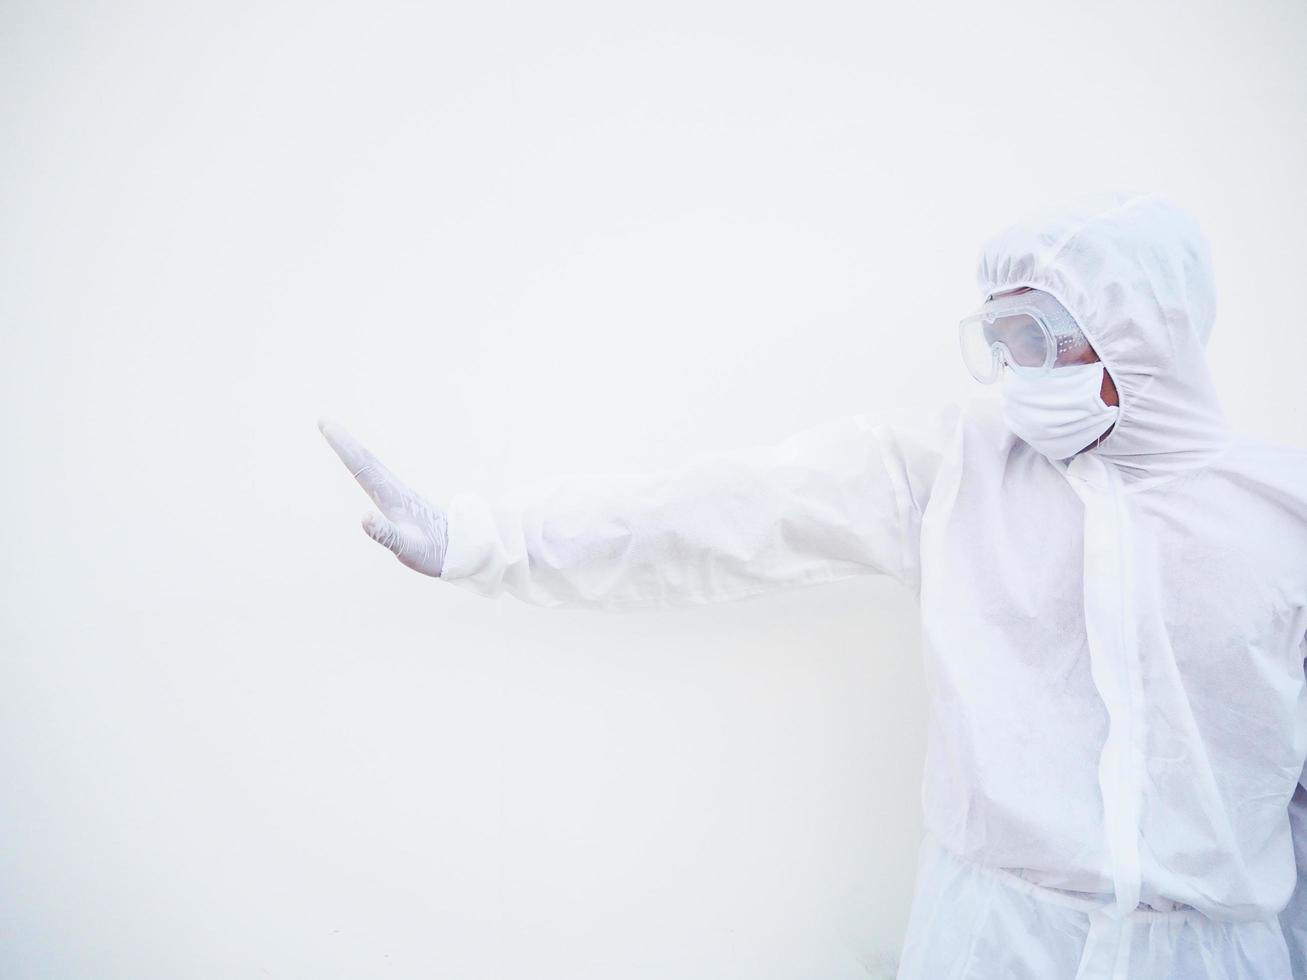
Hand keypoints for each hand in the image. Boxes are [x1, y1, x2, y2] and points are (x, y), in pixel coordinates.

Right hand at [318, 418, 447, 576]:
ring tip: (338, 437)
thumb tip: (363, 517)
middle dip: (344, 442)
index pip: (363, 467)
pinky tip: (363, 467)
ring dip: (354, 451)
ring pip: (373, 467)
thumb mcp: (409, 548)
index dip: (344, 447)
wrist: (465, 547)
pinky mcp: (404, 502)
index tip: (327, 425)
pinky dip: (365, 466)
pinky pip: (379, 478)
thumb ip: (387, 534)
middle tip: (324, 421)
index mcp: (393, 499)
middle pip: (366, 461)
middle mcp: (395, 491)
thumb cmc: (437, 552)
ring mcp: (400, 495)